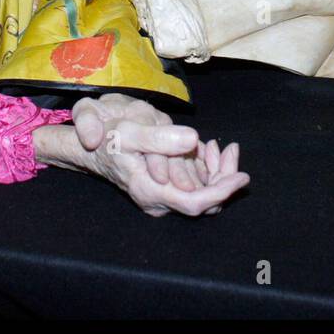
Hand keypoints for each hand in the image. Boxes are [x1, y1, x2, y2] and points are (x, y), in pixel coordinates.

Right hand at [71, 93, 248, 216]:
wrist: (91, 143)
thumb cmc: (107, 135)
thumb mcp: (129, 130)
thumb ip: (159, 137)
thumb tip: (192, 140)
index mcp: (150, 191)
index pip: (195, 203)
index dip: (221, 191)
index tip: (242, 176)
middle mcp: (157, 200)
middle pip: (203, 201)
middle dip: (223, 176)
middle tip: (231, 148)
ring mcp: (161, 196)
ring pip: (200, 193)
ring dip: (215, 170)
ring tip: (218, 145)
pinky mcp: (164, 188)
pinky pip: (193, 186)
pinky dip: (204, 168)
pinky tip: (206, 149)